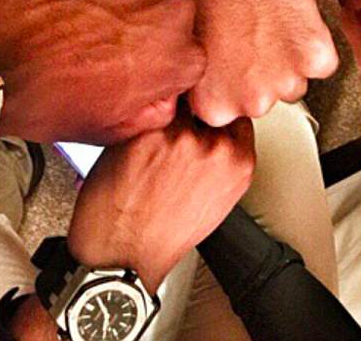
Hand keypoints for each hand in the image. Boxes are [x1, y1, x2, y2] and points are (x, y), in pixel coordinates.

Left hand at [0, 0, 205, 144]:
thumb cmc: (40, 96)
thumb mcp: (111, 129)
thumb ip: (157, 109)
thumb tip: (166, 95)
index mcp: (179, 55)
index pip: (192, 51)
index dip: (163, 60)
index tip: (142, 62)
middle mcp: (166, 7)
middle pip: (173, 10)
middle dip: (148, 23)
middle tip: (110, 41)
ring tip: (84, 20)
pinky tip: (70, 0)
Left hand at [68, 112, 255, 291]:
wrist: (121, 257)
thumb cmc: (161, 235)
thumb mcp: (213, 200)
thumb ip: (220, 159)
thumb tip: (211, 129)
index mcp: (238, 163)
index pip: (236, 114)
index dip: (216, 112)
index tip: (204, 116)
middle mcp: (215, 147)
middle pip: (205, 103)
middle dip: (188, 112)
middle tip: (168, 135)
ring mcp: (181, 137)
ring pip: (173, 103)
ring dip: (160, 115)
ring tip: (145, 147)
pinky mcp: (147, 134)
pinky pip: (144, 112)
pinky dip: (134, 123)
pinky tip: (128, 149)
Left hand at [183, 0, 338, 125]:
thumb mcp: (190, 50)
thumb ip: (207, 82)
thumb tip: (215, 85)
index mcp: (216, 106)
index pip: (236, 110)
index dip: (237, 82)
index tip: (236, 62)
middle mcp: (251, 102)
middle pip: (270, 96)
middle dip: (265, 71)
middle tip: (254, 36)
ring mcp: (286, 82)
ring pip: (298, 79)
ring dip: (290, 57)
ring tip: (271, 24)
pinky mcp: (315, 59)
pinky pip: (323, 60)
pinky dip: (314, 41)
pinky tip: (292, 19)